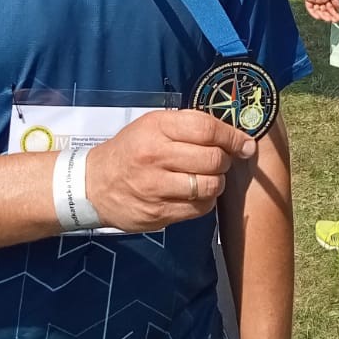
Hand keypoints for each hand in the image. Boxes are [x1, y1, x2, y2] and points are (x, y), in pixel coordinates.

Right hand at [86, 110, 256, 232]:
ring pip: (208, 186)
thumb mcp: (152, 125)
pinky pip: (198, 209)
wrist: (94, 184)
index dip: (232, 136)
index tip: (245, 144)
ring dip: (217, 183)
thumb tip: (231, 132)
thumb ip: (188, 125)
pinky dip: (205, 201)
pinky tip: (196, 194)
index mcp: (157, 128)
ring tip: (208, 178)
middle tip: (220, 161)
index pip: (206, 128)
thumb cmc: (131, 150)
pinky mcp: (157, 213)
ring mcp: (156, 187)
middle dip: (225, 161)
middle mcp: (156, 156)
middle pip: (212, 159)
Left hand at [302, 0, 338, 23]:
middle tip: (335, 20)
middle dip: (330, 16)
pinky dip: (314, 13)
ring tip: (328, 19)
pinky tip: (319, 17)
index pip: (332, 9)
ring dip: (323, 16)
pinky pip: (310, 9)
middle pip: (326, 11)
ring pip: (319, 11)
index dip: (335, 14)